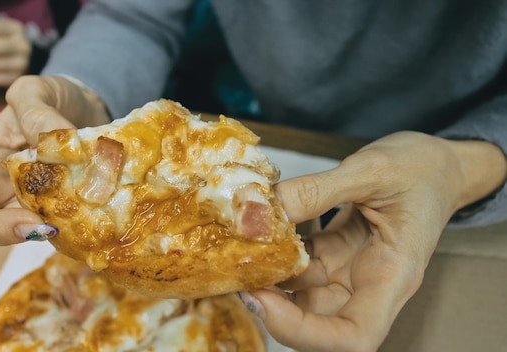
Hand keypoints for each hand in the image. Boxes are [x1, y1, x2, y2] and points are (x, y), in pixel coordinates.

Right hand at [0, 75, 109, 254]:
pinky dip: (100, 215)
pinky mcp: (74, 212)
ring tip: (101, 195)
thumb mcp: (32, 91)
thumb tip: (53, 142)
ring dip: (78, 223)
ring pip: (54, 237)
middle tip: (70, 214)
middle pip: (11, 242)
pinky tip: (114, 193)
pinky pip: (84, 227)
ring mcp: (43, 210)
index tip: (33, 218)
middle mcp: (9, 203)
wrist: (82, 104)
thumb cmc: (46, 100)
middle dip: (44, 229)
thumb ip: (35, 110)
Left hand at [239, 132, 506, 350]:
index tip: (264, 302)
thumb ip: (315, 191)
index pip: (355, 336)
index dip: (305, 333)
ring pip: (304, 295)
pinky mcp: (337, 254)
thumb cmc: (422, 168)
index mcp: (393, 275)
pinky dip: (278, 253)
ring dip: (271, 278)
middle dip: (275, 307)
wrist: (439, 164)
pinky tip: (259, 230)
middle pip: (320, 323)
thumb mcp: (370, 170)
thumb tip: (263, 211)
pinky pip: (302, 265)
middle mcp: (371, 283)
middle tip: (239, 273)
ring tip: (242, 247)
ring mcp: (352, 271)